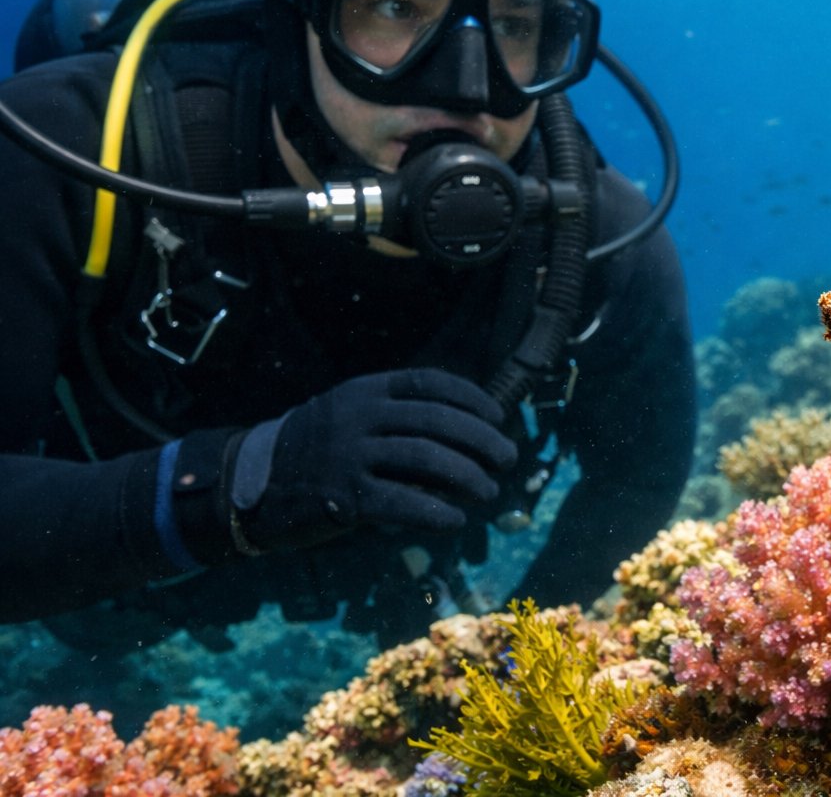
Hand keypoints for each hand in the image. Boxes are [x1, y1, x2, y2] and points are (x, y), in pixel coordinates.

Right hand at [227, 368, 517, 552]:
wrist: (249, 485)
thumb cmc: (316, 451)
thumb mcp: (351, 416)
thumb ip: (398, 418)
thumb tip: (467, 432)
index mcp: (365, 390)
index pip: (431, 383)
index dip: (471, 399)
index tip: (497, 418)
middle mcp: (358, 415)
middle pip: (437, 422)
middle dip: (481, 441)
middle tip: (507, 458)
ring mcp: (349, 454)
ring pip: (426, 459)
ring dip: (467, 476)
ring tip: (488, 490)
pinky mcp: (343, 495)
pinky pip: (402, 503)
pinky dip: (436, 512)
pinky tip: (455, 520)